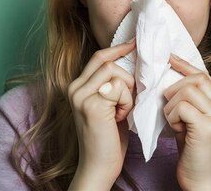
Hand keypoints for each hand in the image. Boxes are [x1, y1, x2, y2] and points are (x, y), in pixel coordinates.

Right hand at [67, 38, 135, 189]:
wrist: (99, 166)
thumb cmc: (109, 138)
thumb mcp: (110, 105)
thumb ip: (113, 85)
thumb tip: (132, 62)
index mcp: (77, 86)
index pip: (99, 57)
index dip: (118, 48)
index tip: (135, 43)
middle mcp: (74, 88)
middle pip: (108, 61)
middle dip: (127, 78)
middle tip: (129, 99)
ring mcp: (80, 95)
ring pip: (115, 73)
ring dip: (127, 92)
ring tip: (123, 111)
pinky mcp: (91, 104)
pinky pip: (119, 88)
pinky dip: (127, 102)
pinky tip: (120, 118)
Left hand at [163, 54, 210, 190]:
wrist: (201, 180)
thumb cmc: (193, 150)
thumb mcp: (192, 119)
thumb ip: (189, 99)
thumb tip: (171, 74)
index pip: (203, 74)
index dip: (185, 65)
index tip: (169, 58)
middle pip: (195, 79)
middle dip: (175, 89)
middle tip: (169, 108)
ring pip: (186, 90)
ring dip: (172, 106)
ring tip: (175, 123)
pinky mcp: (208, 127)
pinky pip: (182, 106)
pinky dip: (172, 116)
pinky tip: (177, 130)